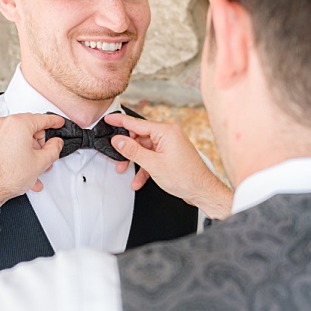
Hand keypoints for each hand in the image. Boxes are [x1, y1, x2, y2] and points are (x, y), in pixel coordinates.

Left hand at [0, 113, 63, 203]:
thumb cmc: (6, 175)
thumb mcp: (40, 163)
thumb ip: (54, 149)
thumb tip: (55, 144)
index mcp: (18, 124)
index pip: (42, 118)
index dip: (54, 122)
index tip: (58, 123)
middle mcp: (4, 124)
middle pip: (30, 128)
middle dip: (40, 144)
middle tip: (45, 156)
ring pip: (19, 138)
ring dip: (30, 152)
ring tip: (34, 169)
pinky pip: (9, 144)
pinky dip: (18, 153)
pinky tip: (23, 169)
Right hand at [103, 112, 232, 219]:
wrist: (202, 191)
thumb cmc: (186, 177)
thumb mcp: (153, 164)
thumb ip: (133, 151)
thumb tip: (118, 140)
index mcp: (167, 131)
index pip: (137, 123)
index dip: (120, 121)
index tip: (108, 119)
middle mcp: (169, 135)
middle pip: (140, 137)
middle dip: (127, 149)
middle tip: (115, 156)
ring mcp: (170, 145)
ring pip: (144, 149)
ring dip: (134, 160)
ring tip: (124, 170)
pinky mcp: (170, 155)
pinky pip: (152, 157)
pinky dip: (144, 167)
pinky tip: (138, 180)